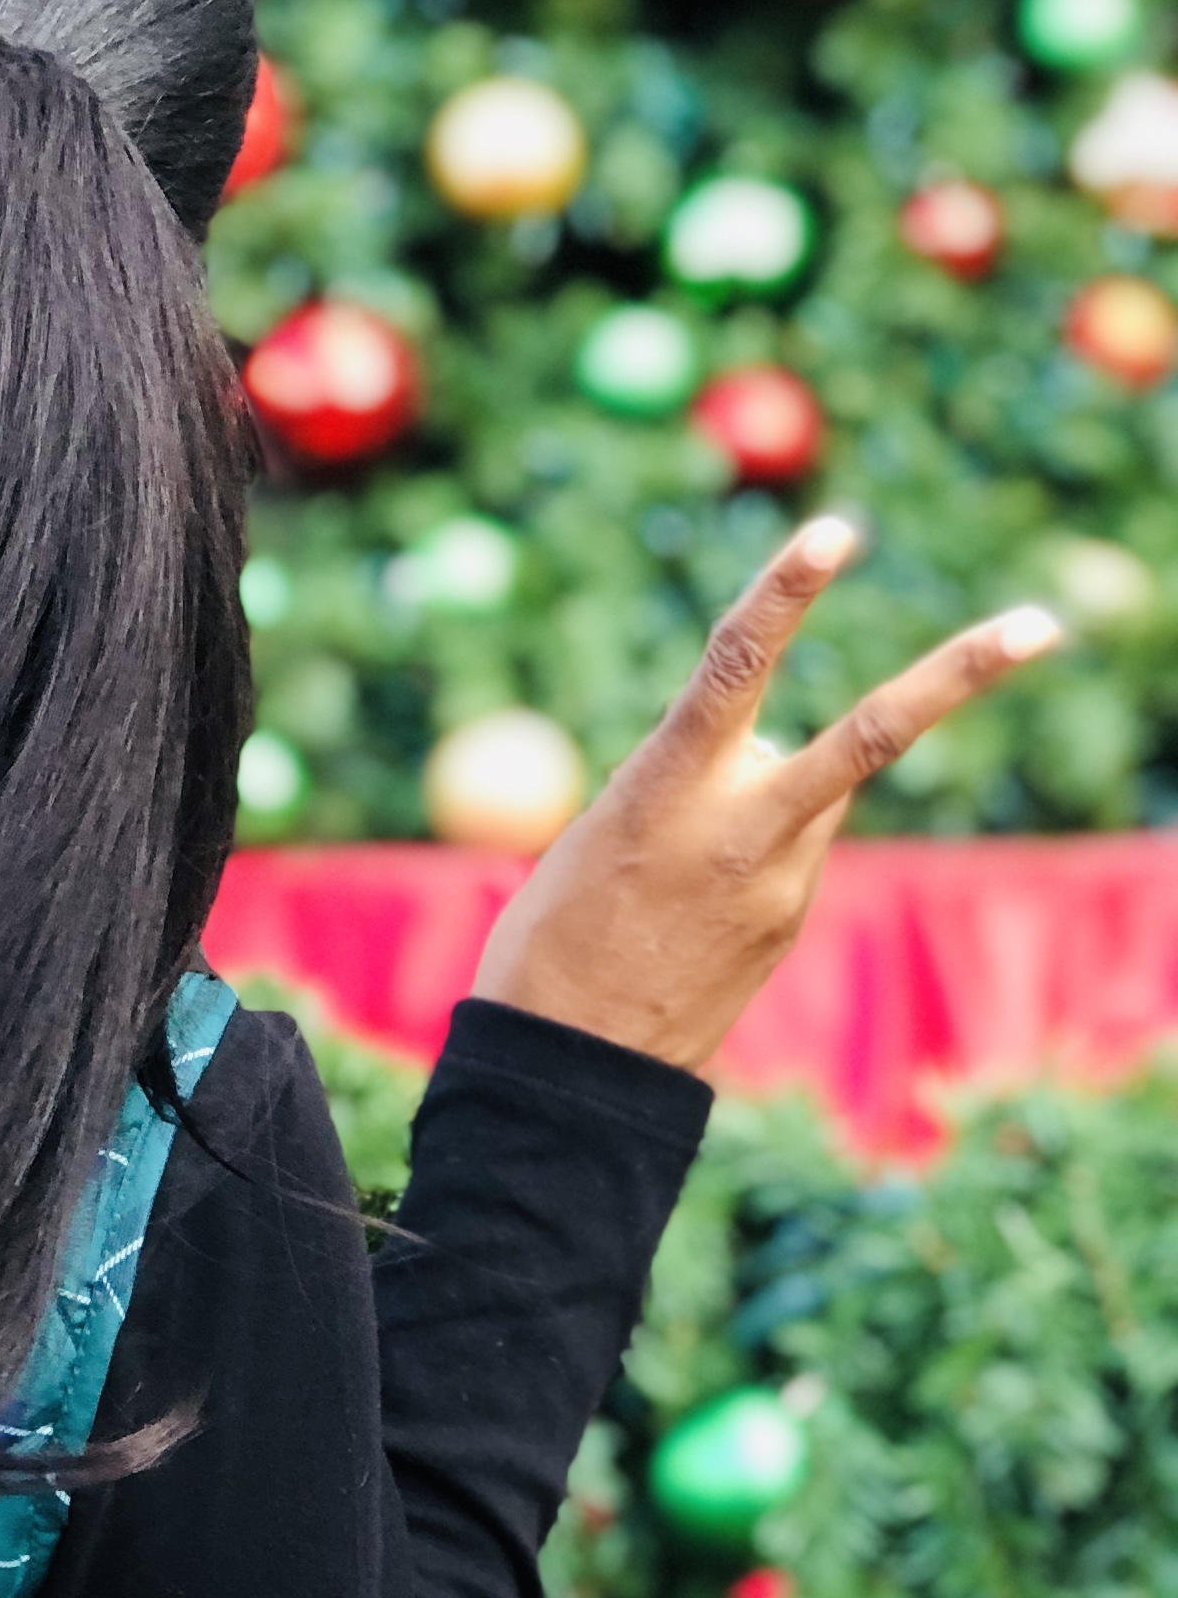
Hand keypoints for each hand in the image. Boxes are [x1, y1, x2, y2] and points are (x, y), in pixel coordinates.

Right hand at [471, 518, 1063, 1073]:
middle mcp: (743, 830)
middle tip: (1044, 623)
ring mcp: (783, 880)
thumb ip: (692, 776)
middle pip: (872, 734)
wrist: (575, 1067)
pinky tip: (687, 904)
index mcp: (667, 792)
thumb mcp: (602, 828)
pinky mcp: (791, 919)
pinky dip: (752, 839)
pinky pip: (790, 842)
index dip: (785, 593)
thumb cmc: (553, 935)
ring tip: (670, 865)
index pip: (734, 667)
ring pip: (814, 784)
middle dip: (960, 675)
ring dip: (769, 783)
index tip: (835, 530)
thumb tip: (767, 748)